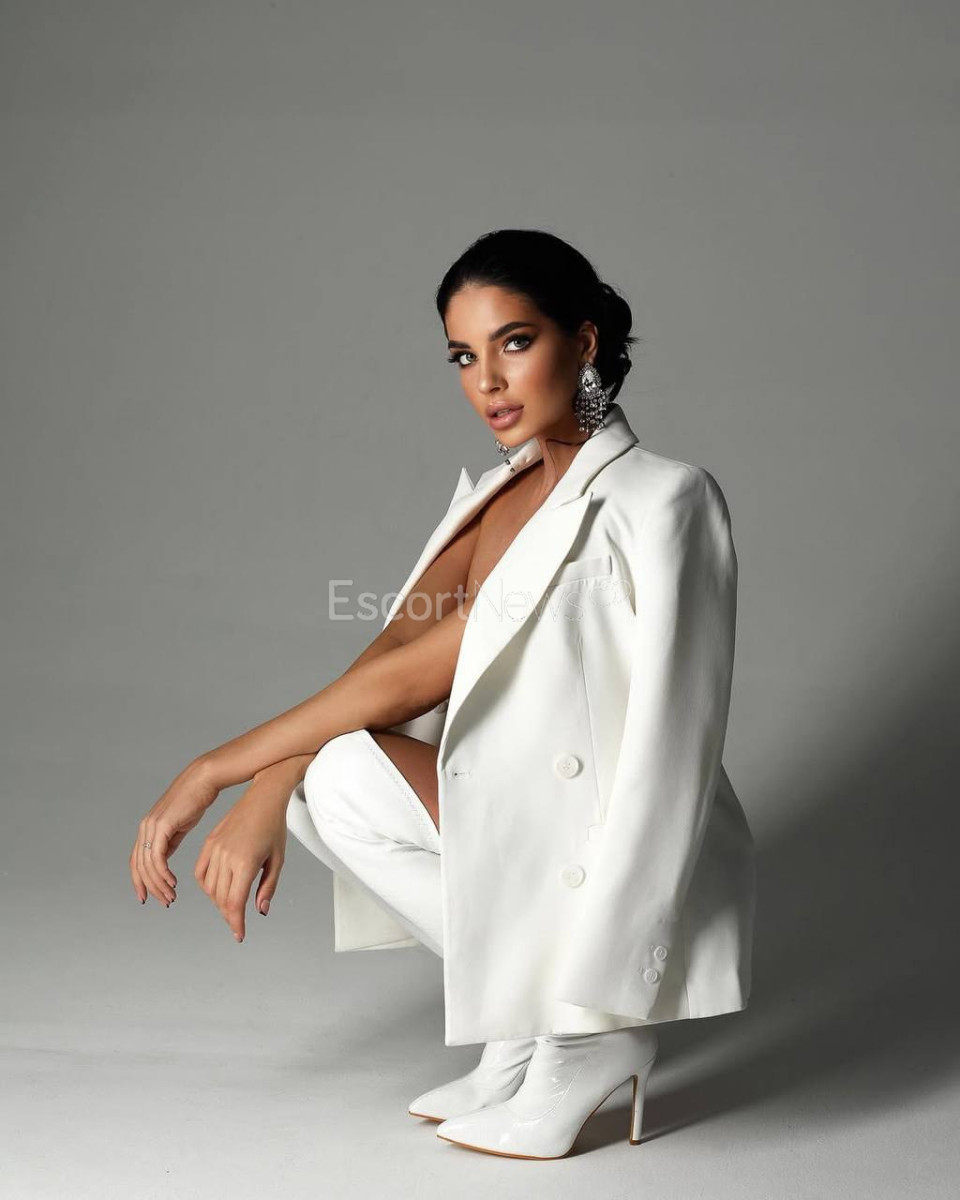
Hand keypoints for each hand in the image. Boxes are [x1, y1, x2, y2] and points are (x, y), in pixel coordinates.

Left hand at [131, 759, 220, 906]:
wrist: (204, 780)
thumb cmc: (195, 800)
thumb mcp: (179, 825)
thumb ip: (169, 842)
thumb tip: (164, 860)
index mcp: (148, 829)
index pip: (136, 862)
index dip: (139, 882)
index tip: (146, 897)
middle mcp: (145, 828)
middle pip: (140, 867)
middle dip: (151, 888)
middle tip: (165, 901)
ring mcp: (151, 826)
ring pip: (148, 865)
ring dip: (159, 884)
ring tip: (172, 895)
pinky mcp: (162, 826)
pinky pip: (158, 857)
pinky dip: (164, 873)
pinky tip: (173, 882)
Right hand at [193, 783, 287, 941]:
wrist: (263, 799)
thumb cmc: (274, 828)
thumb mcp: (278, 860)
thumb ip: (268, 887)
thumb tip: (260, 911)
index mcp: (245, 863)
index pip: (234, 903)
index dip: (236, 923)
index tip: (239, 935)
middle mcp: (226, 857)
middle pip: (220, 899)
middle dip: (229, 914)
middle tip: (237, 922)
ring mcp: (215, 849)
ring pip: (208, 888)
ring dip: (218, 901)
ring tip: (230, 905)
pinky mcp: (208, 842)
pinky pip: (200, 872)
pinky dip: (206, 885)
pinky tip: (217, 889)